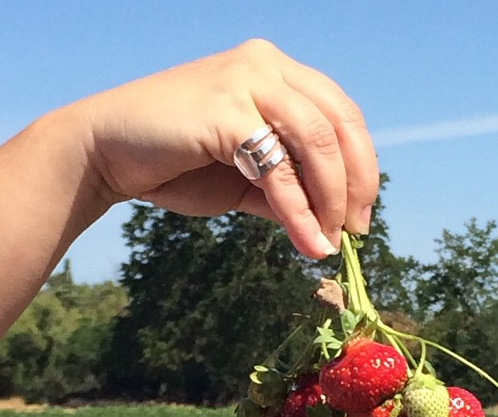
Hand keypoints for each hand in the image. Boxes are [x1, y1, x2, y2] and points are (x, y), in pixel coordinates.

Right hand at [86, 39, 378, 257]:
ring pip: (316, 142)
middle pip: (339, 125)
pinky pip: (278, 168)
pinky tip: (307, 240)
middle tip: (355, 230)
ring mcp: (246, 80)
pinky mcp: (225, 108)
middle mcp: (267, 66)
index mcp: (279, 73)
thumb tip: (335, 225)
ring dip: (331, 199)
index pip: (342, 115)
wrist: (107, 152)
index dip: (362, 166)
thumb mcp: (250, 176)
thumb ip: (291, 189)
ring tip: (329, 239)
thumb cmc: (179, 161)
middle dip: (356, 184)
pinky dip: (299, 210)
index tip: (361, 214)